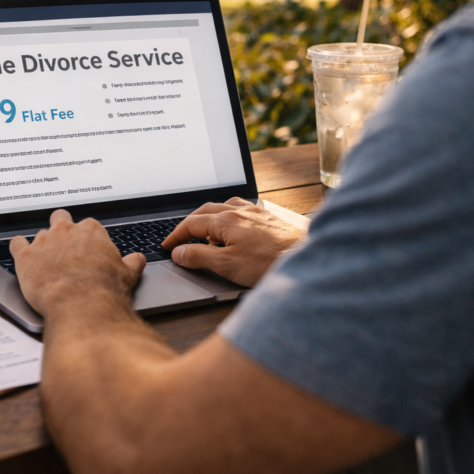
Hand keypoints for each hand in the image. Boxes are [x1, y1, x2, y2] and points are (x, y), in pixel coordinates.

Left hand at [11, 209, 146, 316]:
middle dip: (61, 228)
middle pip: (60, 218)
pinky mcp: (25, 256)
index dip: (86, 238)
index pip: (88, 226)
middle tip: (63, 245)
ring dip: (42, 245)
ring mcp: (44, 241)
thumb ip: (132, 262)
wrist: (80, 303)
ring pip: (40, 233)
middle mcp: (66, 231)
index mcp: (91, 231)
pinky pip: (16, 244)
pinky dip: (18, 248)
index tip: (87, 249)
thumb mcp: (127, 274)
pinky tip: (20, 253)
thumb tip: (137, 259)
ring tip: (44, 259)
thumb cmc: (104, 289)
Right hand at [161, 198, 304, 286]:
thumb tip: (179, 253)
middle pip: (205, 211)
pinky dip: (228, 217)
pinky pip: (240, 210)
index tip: (167, 246)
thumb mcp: (227, 265)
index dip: (176, 236)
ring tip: (205, 234)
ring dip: (209, 217)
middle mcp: (239, 210)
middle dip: (189, 224)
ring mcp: (255, 212)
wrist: (306, 259)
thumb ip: (199, 257)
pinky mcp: (268, 218)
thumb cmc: (269, 263)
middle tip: (179, 239)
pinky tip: (234, 230)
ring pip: (223, 207)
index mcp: (225, 220)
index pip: (191, 224)